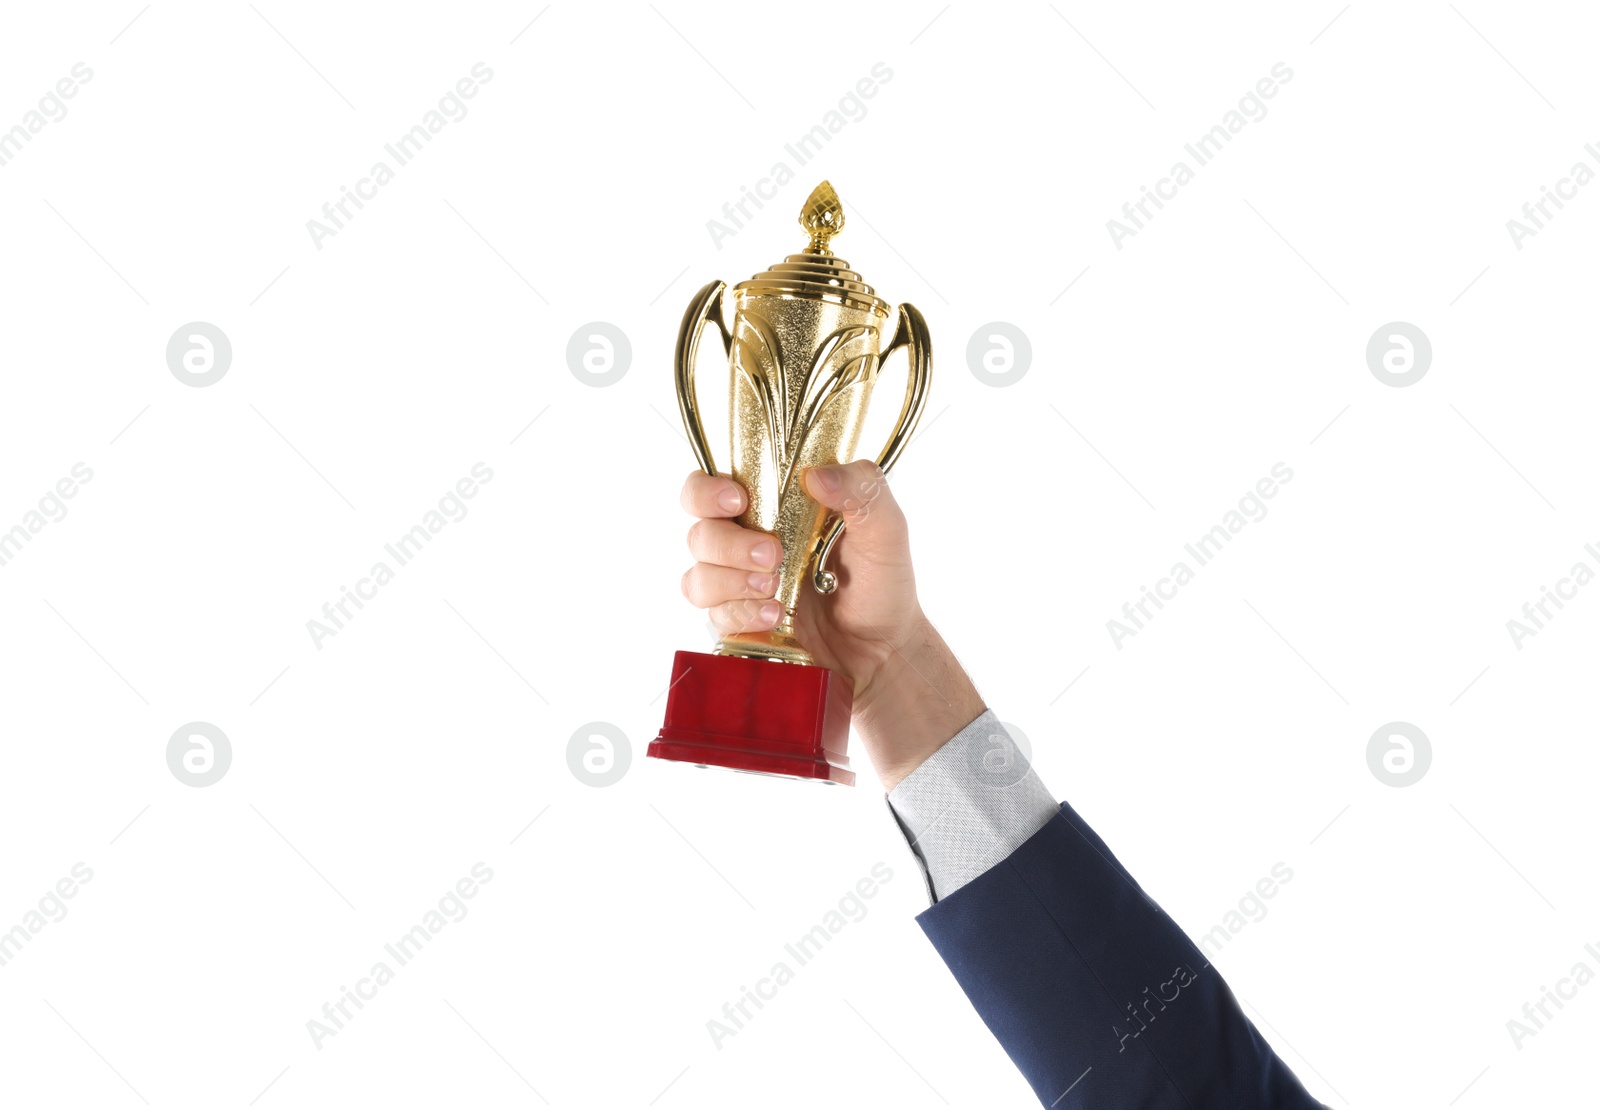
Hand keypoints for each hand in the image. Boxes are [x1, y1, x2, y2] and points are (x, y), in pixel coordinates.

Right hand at [678, 461, 984, 788]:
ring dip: (733, 582)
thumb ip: (862, 488)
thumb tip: (816, 474)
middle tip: (772, 556)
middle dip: (728, 544)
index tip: (737, 500)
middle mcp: (746, 540)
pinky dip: (742, 614)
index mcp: (772, 506)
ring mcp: (739, 584)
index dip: (708, 490)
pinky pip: (715, 616)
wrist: (882, 649)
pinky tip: (774, 616)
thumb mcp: (886, 529)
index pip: (711, 485)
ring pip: (699, 577)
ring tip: (777, 591)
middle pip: (699, 532)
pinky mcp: (739, 621)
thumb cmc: (881, 582)